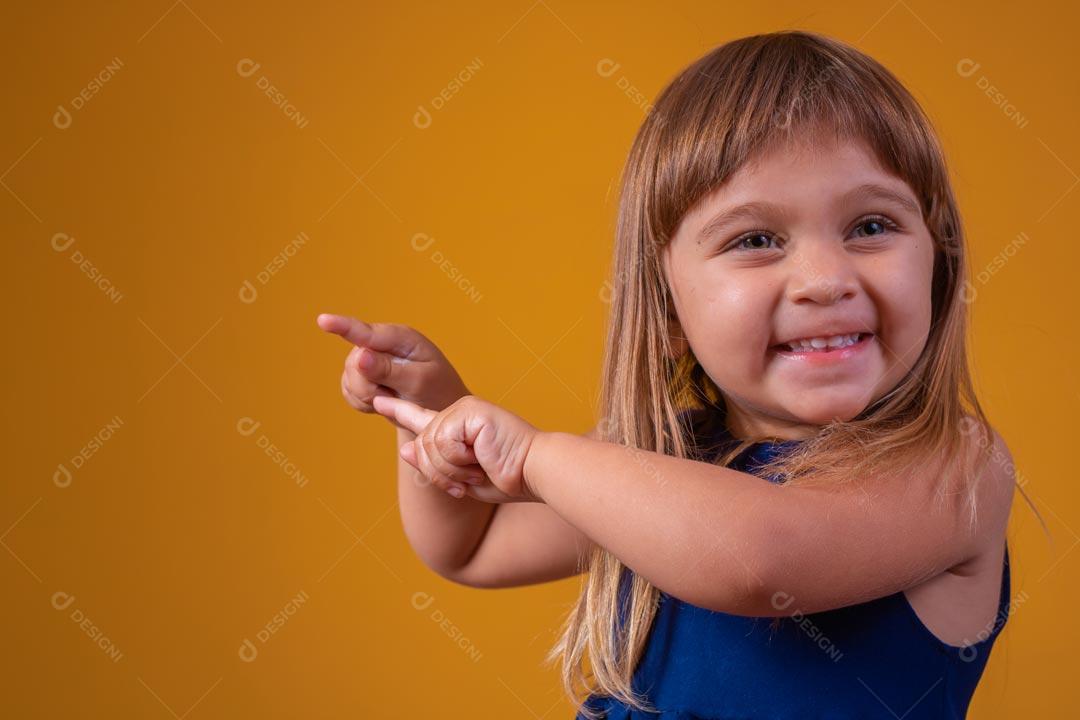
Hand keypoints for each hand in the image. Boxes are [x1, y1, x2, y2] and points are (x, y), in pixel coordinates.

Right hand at [316, 314, 469, 423]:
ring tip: (394, 396)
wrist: (436, 409)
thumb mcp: (420, 381)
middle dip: (370, 386)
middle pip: (354, 364)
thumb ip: (389, 370)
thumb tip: (360, 356)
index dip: (343, 326)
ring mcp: (368, 358)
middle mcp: (381, 343)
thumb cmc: (437, 390)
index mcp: (401, 337)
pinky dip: (364, 403)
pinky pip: (349, 392)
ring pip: (349, 379)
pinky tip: (383, 401)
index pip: (367, 332)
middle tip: (395, 393)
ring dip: (369, 396)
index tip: (323, 320)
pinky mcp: (360, 376)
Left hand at [372, 394, 542, 502]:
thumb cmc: (507, 478)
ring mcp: (464, 409)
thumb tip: (406, 448)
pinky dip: (459, 460)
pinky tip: (481, 458)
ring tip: (479, 469)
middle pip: (420, 446)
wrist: (535, 472)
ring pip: (429, 446)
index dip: (397, 411)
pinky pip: (443, 442)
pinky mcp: (470, 411)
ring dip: (452, 470)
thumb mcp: (461, 479)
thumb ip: (433, 465)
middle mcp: (458, 413)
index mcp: (457, 426)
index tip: (378, 402)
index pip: (420, 418)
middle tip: (471, 479)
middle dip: (441, 473)